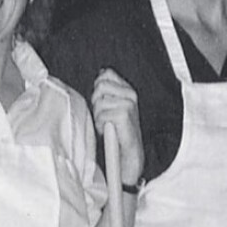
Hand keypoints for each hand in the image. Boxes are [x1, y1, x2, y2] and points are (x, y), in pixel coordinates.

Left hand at [91, 68, 143, 185]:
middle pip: (99, 87)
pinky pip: (100, 116)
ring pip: (98, 103)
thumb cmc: (118, 131)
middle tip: (104, 117)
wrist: (129, 153)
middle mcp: (130, 94)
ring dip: (98, 117)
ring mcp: (128, 104)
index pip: (105, 75)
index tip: (102, 103)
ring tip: (107, 125)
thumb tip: (101, 73)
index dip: (97, 89)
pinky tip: (110, 132)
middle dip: (96, 103)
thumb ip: (107, 90)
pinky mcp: (124, 114)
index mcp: (128, 89)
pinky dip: (101, 126)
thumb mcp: (112, 105)